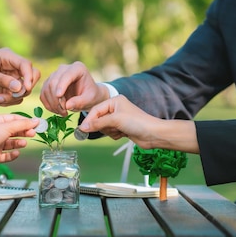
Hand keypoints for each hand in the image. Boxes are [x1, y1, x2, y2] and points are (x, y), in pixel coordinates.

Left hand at [0, 48, 40, 105]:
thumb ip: (3, 80)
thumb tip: (20, 87)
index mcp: (8, 57)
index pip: (26, 65)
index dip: (29, 76)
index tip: (25, 88)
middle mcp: (13, 68)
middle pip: (32, 76)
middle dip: (24, 88)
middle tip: (13, 95)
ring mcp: (12, 80)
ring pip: (25, 90)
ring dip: (12, 98)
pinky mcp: (9, 91)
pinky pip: (18, 99)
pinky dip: (8, 102)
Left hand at [0, 114, 37, 165]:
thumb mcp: (6, 127)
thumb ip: (22, 125)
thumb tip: (35, 120)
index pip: (15, 119)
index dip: (26, 122)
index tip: (36, 124)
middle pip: (14, 132)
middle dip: (24, 133)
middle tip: (33, 134)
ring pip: (11, 144)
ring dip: (18, 143)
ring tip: (23, 143)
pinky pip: (6, 156)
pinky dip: (12, 155)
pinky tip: (16, 153)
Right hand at [40, 61, 108, 115]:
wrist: (87, 96)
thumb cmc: (91, 95)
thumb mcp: (89, 99)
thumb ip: (80, 102)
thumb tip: (67, 106)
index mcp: (77, 68)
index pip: (67, 75)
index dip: (61, 85)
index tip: (59, 96)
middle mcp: (64, 69)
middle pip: (53, 82)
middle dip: (57, 99)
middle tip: (64, 111)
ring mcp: (54, 75)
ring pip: (46, 88)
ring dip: (52, 103)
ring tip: (63, 113)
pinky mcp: (48, 83)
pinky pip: (43, 94)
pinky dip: (48, 104)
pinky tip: (56, 110)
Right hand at [80, 96, 198, 152]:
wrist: (153, 134)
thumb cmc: (136, 122)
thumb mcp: (115, 120)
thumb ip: (98, 123)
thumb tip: (82, 127)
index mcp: (114, 101)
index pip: (96, 110)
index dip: (89, 119)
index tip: (82, 129)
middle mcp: (116, 108)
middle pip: (98, 119)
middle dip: (103, 126)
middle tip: (112, 129)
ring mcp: (119, 118)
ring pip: (104, 127)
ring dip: (110, 131)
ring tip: (120, 131)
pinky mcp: (122, 128)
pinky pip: (110, 132)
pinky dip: (114, 135)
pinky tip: (123, 135)